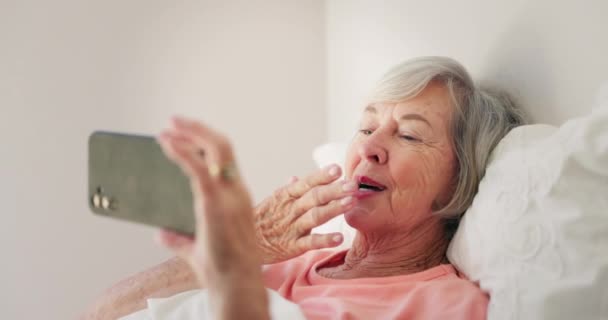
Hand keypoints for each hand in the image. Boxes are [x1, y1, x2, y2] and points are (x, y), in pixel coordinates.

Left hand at [156, 116, 267, 318]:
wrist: (235, 284)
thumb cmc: (224, 269)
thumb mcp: (198, 247)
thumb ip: (180, 238)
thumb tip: (161, 234)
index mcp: (236, 197)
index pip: (225, 159)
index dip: (205, 142)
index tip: (186, 135)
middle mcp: (235, 190)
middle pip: (222, 146)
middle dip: (198, 129)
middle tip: (175, 122)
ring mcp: (227, 195)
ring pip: (215, 149)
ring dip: (190, 132)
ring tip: (169, 126)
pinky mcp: (214, 203)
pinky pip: (198, 168)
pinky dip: (182, 151)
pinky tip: (166, 144)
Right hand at [255, 165, 358, 263]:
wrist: (243, 243)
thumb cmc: (260, 221)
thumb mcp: (272, 202)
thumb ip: (288, 190)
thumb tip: (296, 177)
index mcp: (286, 196)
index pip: (306, 183)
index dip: (322, 176)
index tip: (337, 169)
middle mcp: (290, 209)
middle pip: (314, 197)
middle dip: (334, 190)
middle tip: (353, 185)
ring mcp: (292, 228)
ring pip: (315, 216)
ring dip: (334, 209)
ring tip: (351, 202)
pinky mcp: (292, 247)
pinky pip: (310, 243)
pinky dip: (325, 240)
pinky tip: (339, 238)